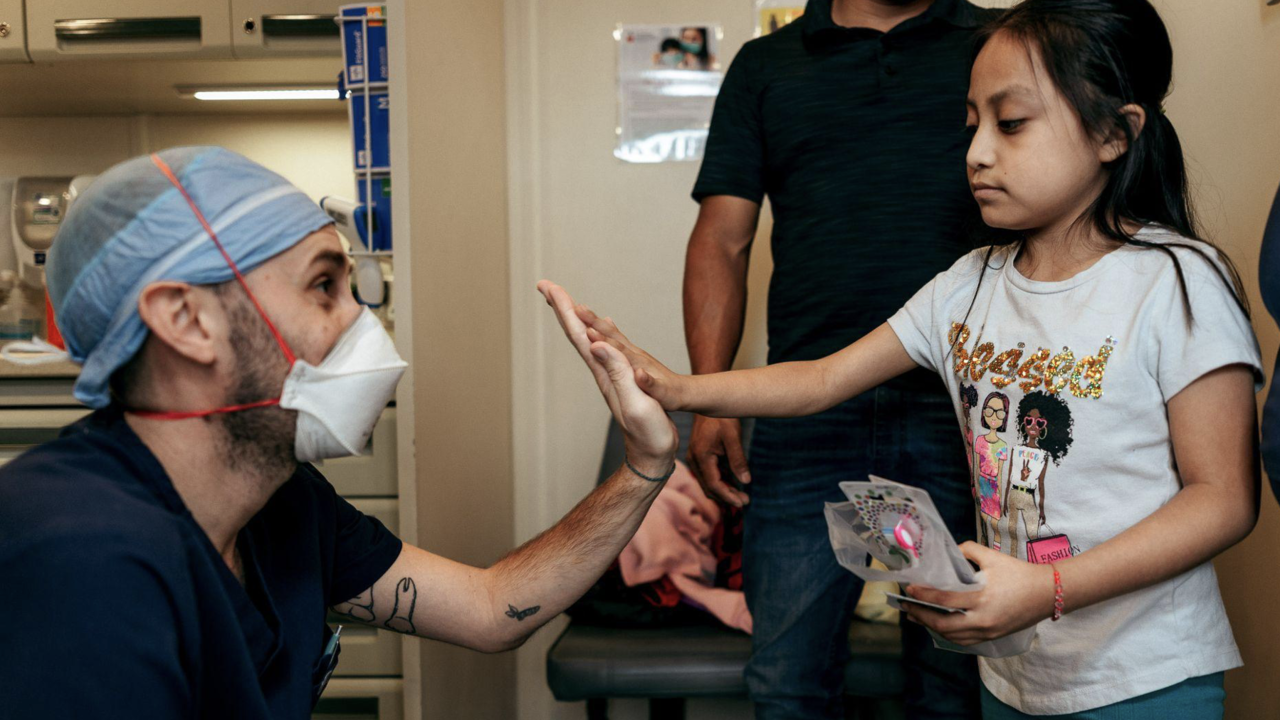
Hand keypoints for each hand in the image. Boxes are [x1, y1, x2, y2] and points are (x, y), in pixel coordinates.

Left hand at [537, 281, 677, 474]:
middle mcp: (602, 372)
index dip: (565, 310)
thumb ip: (618, 373)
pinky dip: (597, 334)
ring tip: (566, 301)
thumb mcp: (636, 402)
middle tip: (546, 285)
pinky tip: (597, 330)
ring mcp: (610, 377)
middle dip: (562, 308)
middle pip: (577, 334)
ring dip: (575, 319)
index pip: (579, 335)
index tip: (550, 287)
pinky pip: (604, 350)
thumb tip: (595, 343)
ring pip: (587, 341)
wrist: (653, 454)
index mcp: (604, 373)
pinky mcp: (620, 382)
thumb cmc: (648, 433)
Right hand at [688, 415, 750, 506]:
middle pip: (709, 487)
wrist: (708, 400)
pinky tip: (733, 484)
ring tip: (742, 496)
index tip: (743, 502)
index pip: (714, 484)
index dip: (728, 496)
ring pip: (708, 483)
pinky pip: (708, 475)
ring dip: (724, 491)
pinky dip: (720, 482)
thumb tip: (746, 481)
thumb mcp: (733, 437)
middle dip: (727, 497)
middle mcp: (694, 460)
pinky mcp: (698, 456)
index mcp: (702, 456)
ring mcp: (695, 459)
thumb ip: (738, 460)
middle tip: (746, 501)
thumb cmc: (721, 417)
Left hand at [901, 542, 1055, 645]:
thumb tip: (947, 552)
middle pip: (944, 625)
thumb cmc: (1020, 573)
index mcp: (982, 599)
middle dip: (921, 616)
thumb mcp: (992, 557)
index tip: (909, 589)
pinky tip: (938, 625)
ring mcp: (989, 631)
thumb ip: (967, 550)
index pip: (945, 601)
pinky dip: (949, 634)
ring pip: (953, 637)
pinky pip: (965, 640)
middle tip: (905, 607)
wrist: (1048, 592)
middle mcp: (983, 620)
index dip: (923, 596)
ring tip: (916, 616)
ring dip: (932, 627)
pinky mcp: (993, 636)